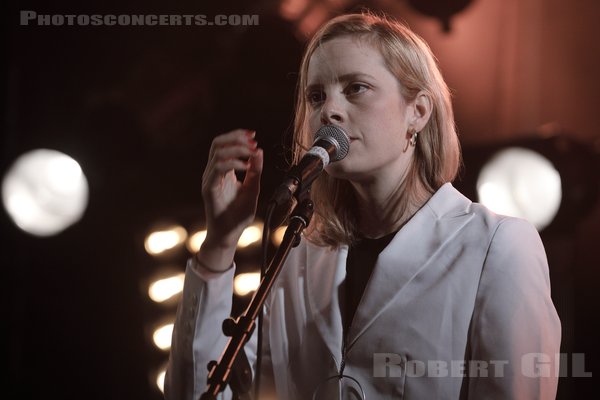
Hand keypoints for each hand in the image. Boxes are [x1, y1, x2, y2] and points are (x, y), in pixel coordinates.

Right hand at [199, 129, 262, 267]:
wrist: (229, 235)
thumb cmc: (238, 215)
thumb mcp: (253, 189)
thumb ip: (255, 171)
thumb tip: (259, 151)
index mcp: (221, 170)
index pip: (223, 144)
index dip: (237, 136)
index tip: (254, 135)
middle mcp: (213, 172)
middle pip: (217, 143)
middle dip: (236, 138)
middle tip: (253, 141)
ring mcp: (209, 180)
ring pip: (217, 153)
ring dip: (237, 149)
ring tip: (251, 153)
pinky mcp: (209, 189)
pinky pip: (217, 169)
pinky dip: (232, 163)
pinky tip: (245, 166)